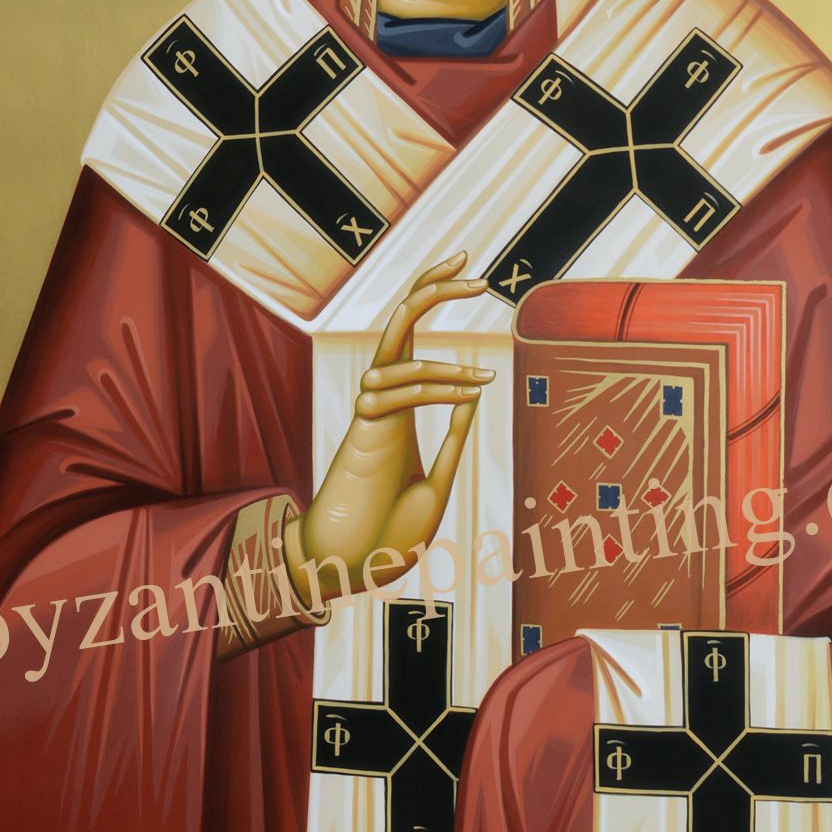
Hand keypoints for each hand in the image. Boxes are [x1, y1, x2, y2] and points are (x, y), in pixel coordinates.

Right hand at [293, 253, 493, 597]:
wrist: (347, 571)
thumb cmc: (385, 535)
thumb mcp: (435, 483)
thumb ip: (452, 441)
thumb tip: (475, 398)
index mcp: (400, 406)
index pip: (413, 337)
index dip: (434, 300)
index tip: (473, 279)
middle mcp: (383, 398)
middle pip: (400, 321)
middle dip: (431, 286)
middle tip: (468, 259)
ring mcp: (371, 412)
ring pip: (400, 354)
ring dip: (447, 364)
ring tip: (484, 377)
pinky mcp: (363, 432)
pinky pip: (396, 392)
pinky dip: (436, 388)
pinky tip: (469, 394)